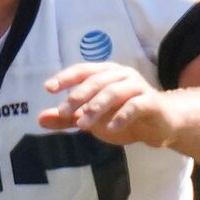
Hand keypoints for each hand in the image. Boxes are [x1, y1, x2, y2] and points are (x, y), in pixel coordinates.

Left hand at [39, 61, 170, 145]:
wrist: (160, 125)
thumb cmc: (123, 117)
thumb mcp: (92, 118)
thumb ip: (68, 119)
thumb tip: (40, 119)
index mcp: (107, 73)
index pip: (83, 70)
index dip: (66, 77)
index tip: (49, 88)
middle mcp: (122, 75)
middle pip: (96, 80)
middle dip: (78, 96)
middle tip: (63, 111)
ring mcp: (138, 87)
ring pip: (114, 91)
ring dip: (96, 107)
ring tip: (82, 124)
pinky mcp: (151, 102)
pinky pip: (136, 106)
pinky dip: (122, 116)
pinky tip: (111, 128)